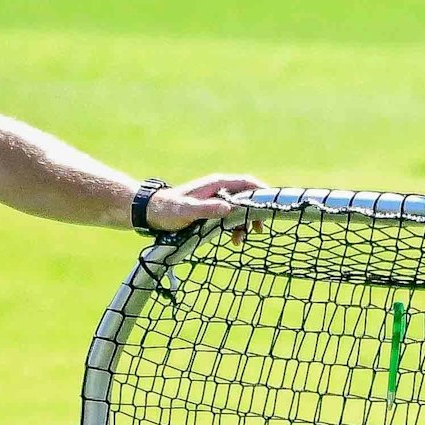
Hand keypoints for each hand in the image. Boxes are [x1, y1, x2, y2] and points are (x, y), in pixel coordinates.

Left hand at [147, 174, 265, 237]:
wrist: (151, 213)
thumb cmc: (168, 209)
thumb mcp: (187, 210)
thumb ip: (207, 209)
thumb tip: (229, 208)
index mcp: (217, 184)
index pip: (247, 183)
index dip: (262, 191)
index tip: (273, 205)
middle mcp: (219, 189)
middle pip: (247, 197)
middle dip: (255, 213)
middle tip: (259, 230)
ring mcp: (216, 200)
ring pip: (240, 210)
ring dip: (244, 224)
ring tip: (240, 241)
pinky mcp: (212, 211)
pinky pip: (231, 218)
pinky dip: (235, 228)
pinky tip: (233, 240)